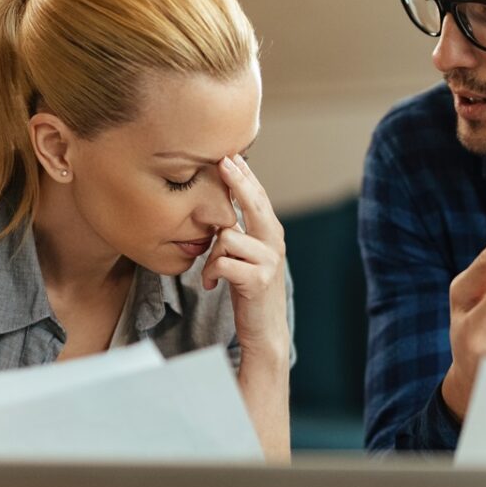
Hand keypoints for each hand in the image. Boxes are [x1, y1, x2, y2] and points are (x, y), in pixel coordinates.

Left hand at [203, 154, 288, 367]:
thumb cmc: (249, 290)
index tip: (231, 155)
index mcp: (272, 233)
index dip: (245, 175)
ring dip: (212, 255)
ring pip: (227, 237)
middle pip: (253, 203)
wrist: (265, 331)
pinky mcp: (257, 280)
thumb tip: (224, 205)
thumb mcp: (247, 256)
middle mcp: (275, 242)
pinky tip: (211, 285)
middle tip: (222, 160)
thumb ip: (242, 232)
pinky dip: (210, 273)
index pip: (258, 197)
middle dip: (237, 181)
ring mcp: (268, 260)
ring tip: (212, 273)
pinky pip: (221, 262)